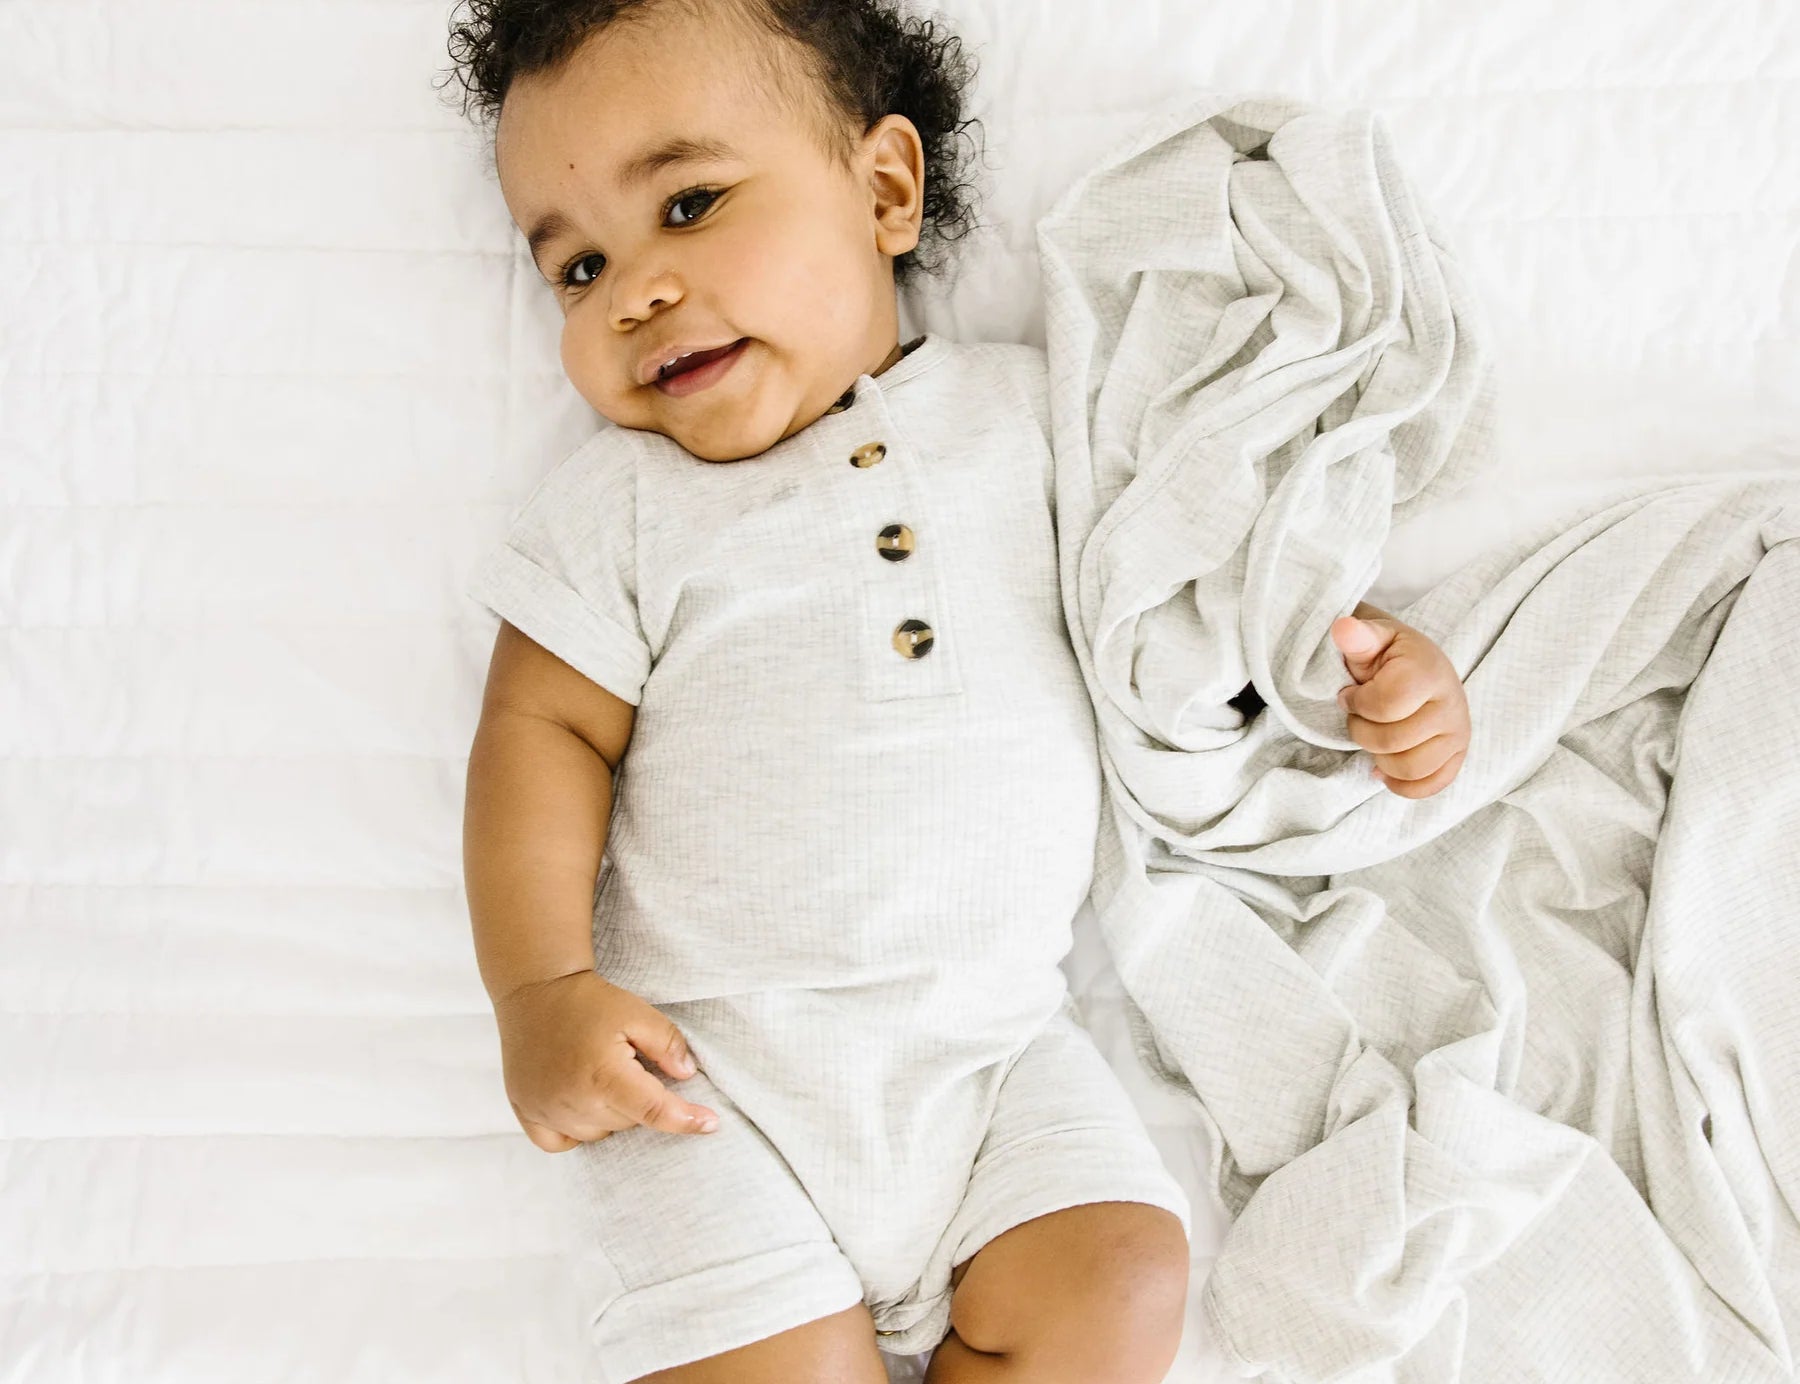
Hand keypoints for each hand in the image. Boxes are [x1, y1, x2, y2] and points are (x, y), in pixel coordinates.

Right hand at [492, 969, 718, 1151]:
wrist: (535, 989)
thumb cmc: (588, 1000)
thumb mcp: (637, 1012)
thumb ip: (667, 1043)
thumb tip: (686, 1075)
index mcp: (602, 1075)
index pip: (653, 1111)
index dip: (686, 1120)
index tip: (711, 1123)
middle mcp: (572, 1100)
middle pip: (627, 1123)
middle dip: (640, 1100)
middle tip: (629, 1064)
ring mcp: (545, 1109)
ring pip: (598, 1133)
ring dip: (610, 1114)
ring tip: (602, 1076)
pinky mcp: (526, 1111)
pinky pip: (560, 1142)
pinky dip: (577, 1130)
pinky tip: (581, 1102)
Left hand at [1329, 604, 1469, 798]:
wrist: (1419, 665)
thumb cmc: (1389, 654)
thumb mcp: (1372, 638)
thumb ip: (1357, 637)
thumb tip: (1342, 628)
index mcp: (1429, 672)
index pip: (1385, 706)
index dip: (1357, 704)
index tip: (1350, 694)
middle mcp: (1452, 705)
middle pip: (1392, 742)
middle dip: (1361, 731)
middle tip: (1359, 716)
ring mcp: (1458, 733)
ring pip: (1409, 768)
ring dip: (1378, 757)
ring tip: (1373, 736)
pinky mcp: (1457, 756)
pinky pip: (1429, 786)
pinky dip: (1401, 783)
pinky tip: (1383, 766)